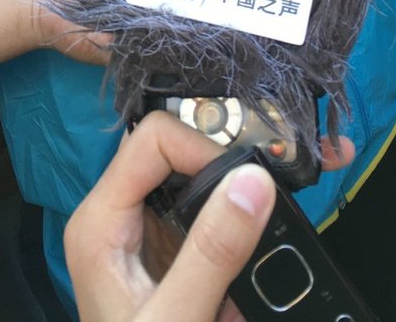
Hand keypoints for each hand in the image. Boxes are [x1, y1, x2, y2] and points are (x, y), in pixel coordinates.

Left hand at [65, 112, 355, 321]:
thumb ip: (213, 254)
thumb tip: (255, 181)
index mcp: (102, 220)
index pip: (153, 140)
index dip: (204, 147)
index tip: (251, 179)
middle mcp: (121, 213)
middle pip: (177, 149)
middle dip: (232, 151)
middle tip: (286, 163)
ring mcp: (148, 230)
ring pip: (198, 174)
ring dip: (245, 173)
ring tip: (293, 172)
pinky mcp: (176, 249)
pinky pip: (212, 207)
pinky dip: (247, 204)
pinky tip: (280, 206)